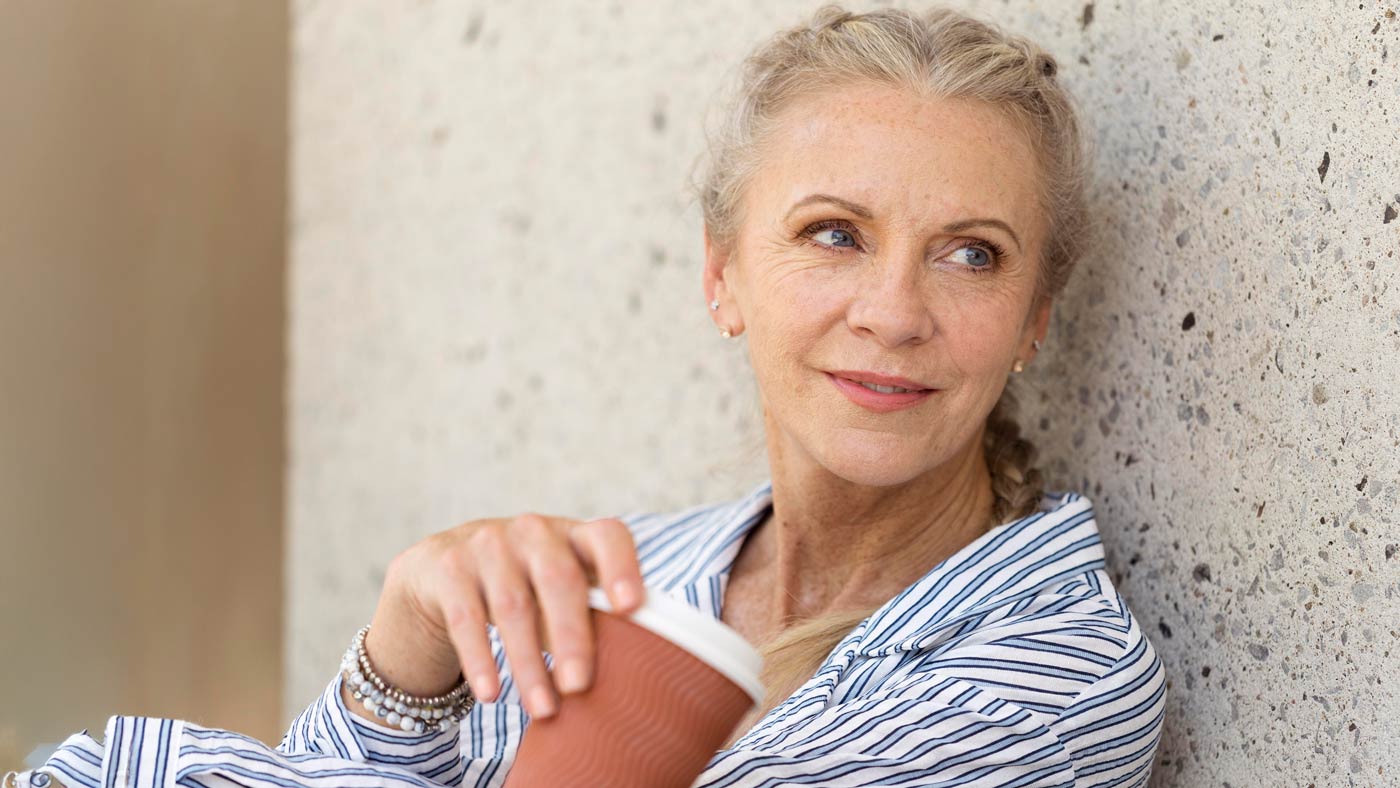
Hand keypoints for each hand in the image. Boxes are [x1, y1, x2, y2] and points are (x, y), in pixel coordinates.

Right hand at [364, 514, 644, 719]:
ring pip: (513, 606)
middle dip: (572, 636)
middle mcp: (533, 531)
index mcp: (573, 535)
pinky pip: (467, 618)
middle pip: (560, 579)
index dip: (622, 568)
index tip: (631, 607)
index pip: (607, 536)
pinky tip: (491, 694)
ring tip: (543, 710)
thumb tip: (630, 680)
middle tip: (580, 686)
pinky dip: (480, 660)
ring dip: (528, 663)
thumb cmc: (525, 588)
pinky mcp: (449, 568)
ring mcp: (487, 543)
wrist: (442, 571)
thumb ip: (592, 617)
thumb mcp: (558, 593)